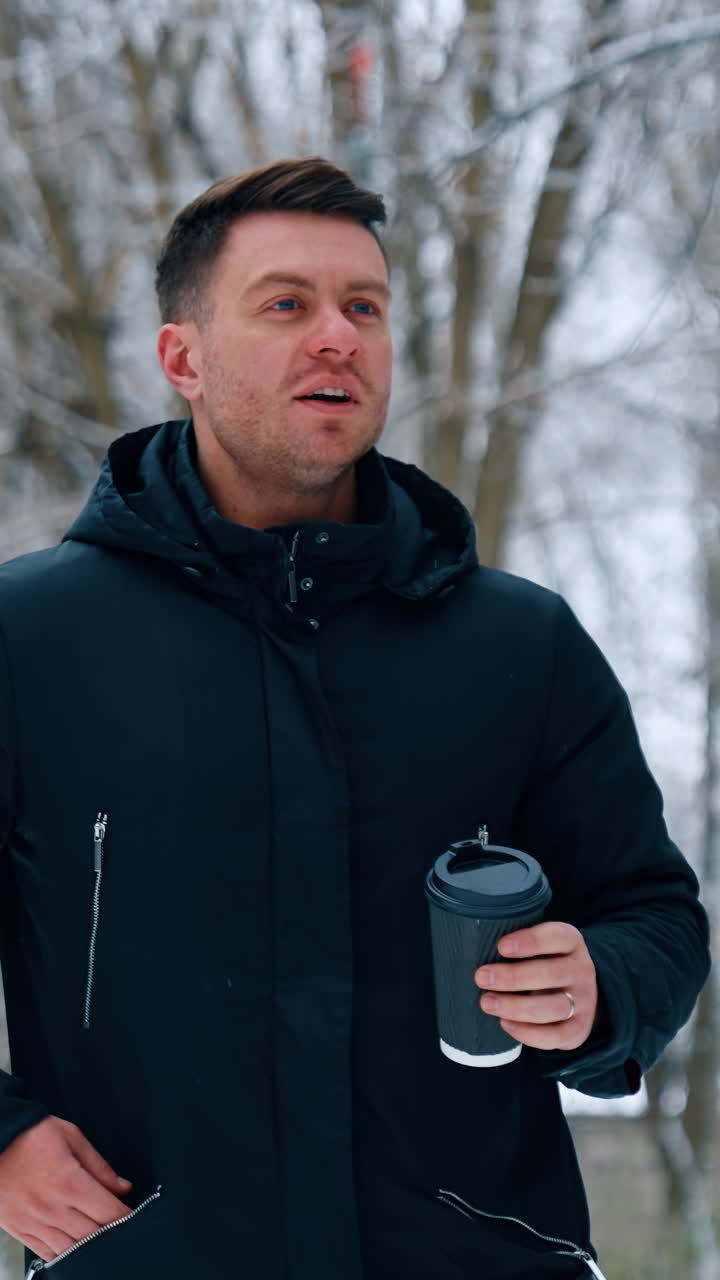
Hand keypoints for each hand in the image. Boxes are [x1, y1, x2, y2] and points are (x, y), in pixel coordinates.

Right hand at [0, 1115, 132, 1261]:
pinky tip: (74, 1243)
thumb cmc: (29, 1136)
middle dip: (111, 1232)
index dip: (126, 1217)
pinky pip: (48, 1254)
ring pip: (72, 1250)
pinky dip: (65, 1253)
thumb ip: (100, 1166)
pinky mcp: (20, 1230)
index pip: (109, 1213)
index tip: (132, 1214)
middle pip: (93, 1236)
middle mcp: (52, 1208)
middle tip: (119, 1224)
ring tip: (98, 1234)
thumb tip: (123, 1187)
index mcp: (69, 1183)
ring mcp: (34, 1223)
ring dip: (89, 1246)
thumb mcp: (71, 1136)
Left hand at [474, 921, 597, 1050]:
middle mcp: (581, 969)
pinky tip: (505, 1023)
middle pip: (551, 973)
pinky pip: (555, 1036)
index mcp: (570, 942)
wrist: (578, 994)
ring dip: (516, 1007)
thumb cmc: (544, 962)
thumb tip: (476, 946)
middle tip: (481, 977)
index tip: (501, 946)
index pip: (557, 937)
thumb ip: (517, 944)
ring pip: (553, 1007)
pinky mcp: (578, 1029)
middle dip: (513, 977)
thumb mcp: (540, 945)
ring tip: (487, 1002)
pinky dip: (528, 1033)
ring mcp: (583, 1001)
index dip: (530, 941)